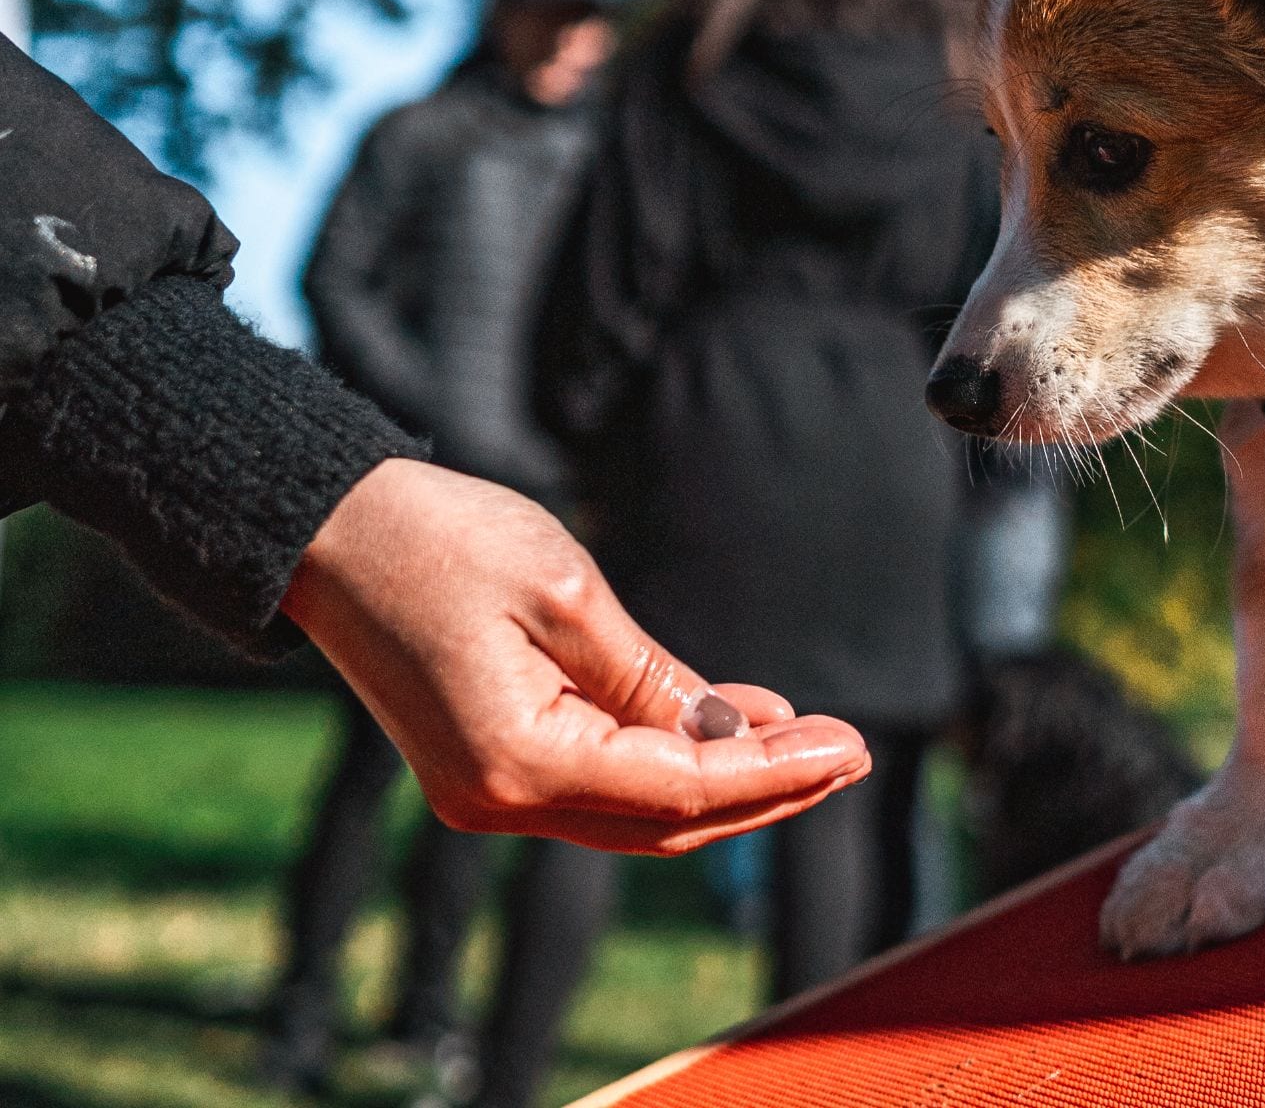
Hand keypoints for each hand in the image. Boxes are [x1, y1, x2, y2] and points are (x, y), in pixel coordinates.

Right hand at [282, 459, 869, 853]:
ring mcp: (488, 792)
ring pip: (638, 812)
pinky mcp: (489, 766)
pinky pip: (603, 782)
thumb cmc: (440, 538)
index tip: (853, 746)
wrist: (326, 528)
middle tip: (854, 751)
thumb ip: (656, 679)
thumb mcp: (570, 597)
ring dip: (729, 780)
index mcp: (518, 763)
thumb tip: (732, 733)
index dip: (777, 774)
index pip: (682, 792)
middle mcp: (498, 801)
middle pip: (667, 821)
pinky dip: (673, 760)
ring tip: (816, 742)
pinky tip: (736, 725)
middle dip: (769, 790)